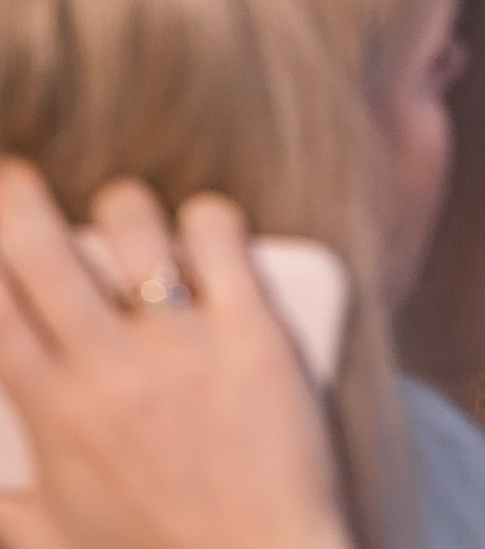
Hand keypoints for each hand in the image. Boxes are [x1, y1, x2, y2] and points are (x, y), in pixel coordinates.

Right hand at [0, 166, 351, 548]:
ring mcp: (184, 346)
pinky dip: (209, 218)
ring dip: (124, 207)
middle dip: (18, 197)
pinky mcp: (256, 333)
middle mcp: (109, 369)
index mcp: (51, 412)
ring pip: (135, 229)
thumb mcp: (51, 533)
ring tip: (127, 215)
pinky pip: (223, 241)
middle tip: (18, 173)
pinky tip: (205, 225)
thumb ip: (0, 497)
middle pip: (41, 251)